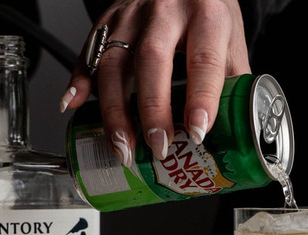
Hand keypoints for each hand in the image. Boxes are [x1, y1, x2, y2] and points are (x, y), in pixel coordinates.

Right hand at [59, 0, 251, 166]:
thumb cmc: (210, 16)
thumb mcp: (232, 44)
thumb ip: (231, 86)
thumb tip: (230, 136)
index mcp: (207, 16)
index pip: (204, 59)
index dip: (201, 99)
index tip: (197, 132)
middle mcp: (167, 10)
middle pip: (152, 60)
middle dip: (153, 111)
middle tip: (157, 147)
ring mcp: (133, 14)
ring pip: (114, 61)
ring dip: (114, 109)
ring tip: (122, 145)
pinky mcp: (109, 19)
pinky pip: (89, 51)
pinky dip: (79, 80)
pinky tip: (75, 105)